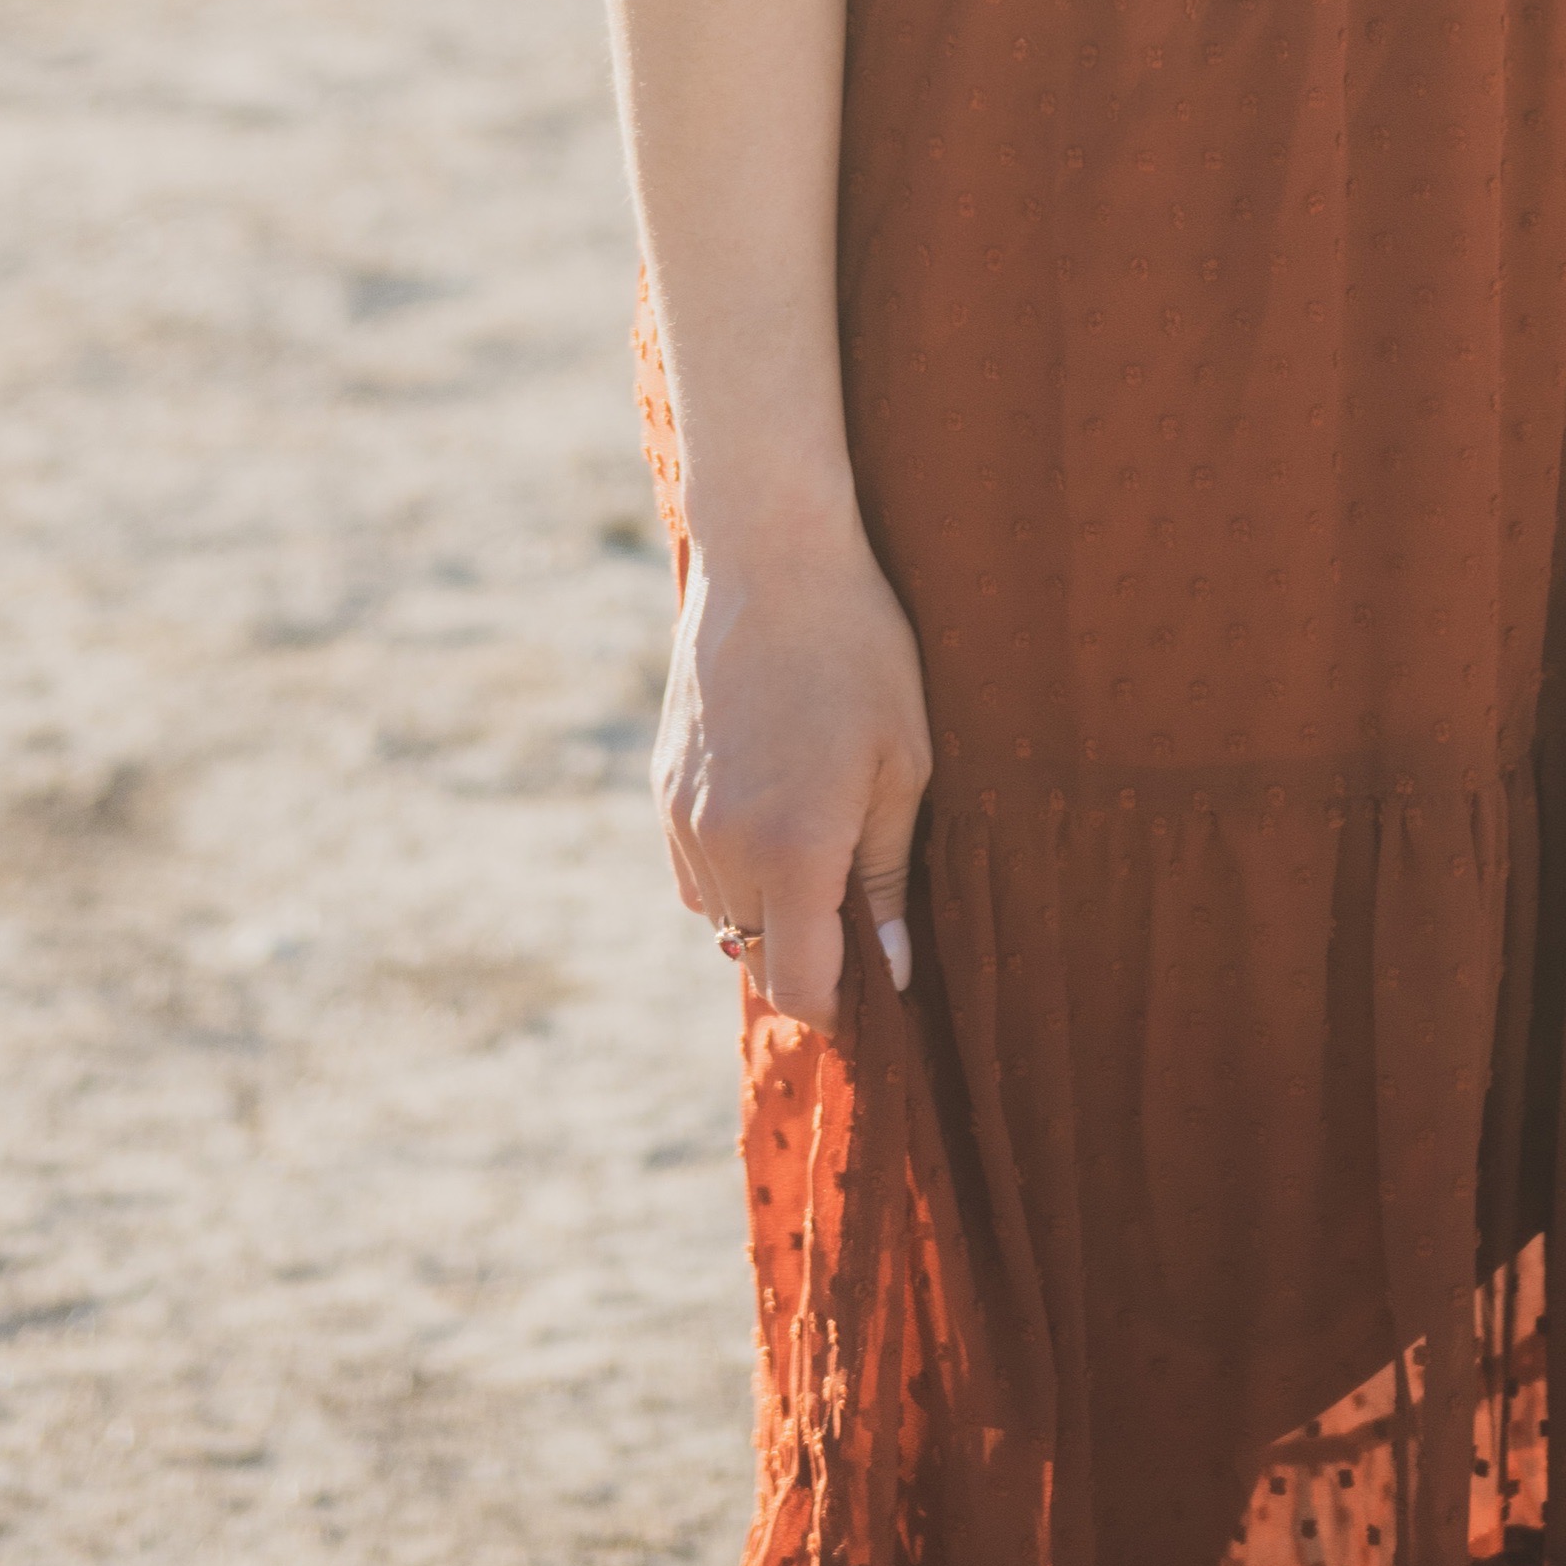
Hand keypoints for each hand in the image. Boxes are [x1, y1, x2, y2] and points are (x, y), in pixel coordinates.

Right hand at [654, 498, 930, 1036]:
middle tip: (859, 931)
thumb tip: (890, 969)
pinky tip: (771, 827)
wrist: (770, 558)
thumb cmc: (860, 652)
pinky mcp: (662, 786)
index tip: (874, 990)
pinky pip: (691, 873)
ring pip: (720, 920)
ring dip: (767, 918)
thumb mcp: (903, 763)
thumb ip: (886, 876)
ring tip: (819, 863)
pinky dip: (729, 878)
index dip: (839, 1006)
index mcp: (793, 850)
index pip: (798, 988)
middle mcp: (724, 846)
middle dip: (806, 965)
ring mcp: (683, 817)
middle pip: (755, 962)